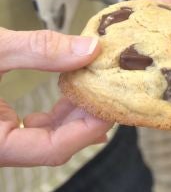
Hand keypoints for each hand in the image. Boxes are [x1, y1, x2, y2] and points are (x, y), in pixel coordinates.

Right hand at [0, 28, 112, 165]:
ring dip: (72, 115)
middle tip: (108, 95)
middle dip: (84, 121)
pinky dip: (55, 112)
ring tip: (93, 90)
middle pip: (52, 146)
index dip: (86, 129)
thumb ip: (40, 49)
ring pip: (44, 138)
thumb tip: (90, 47)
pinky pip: (32, 128)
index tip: (110, 106)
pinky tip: (70, 92)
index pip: (50, 149)